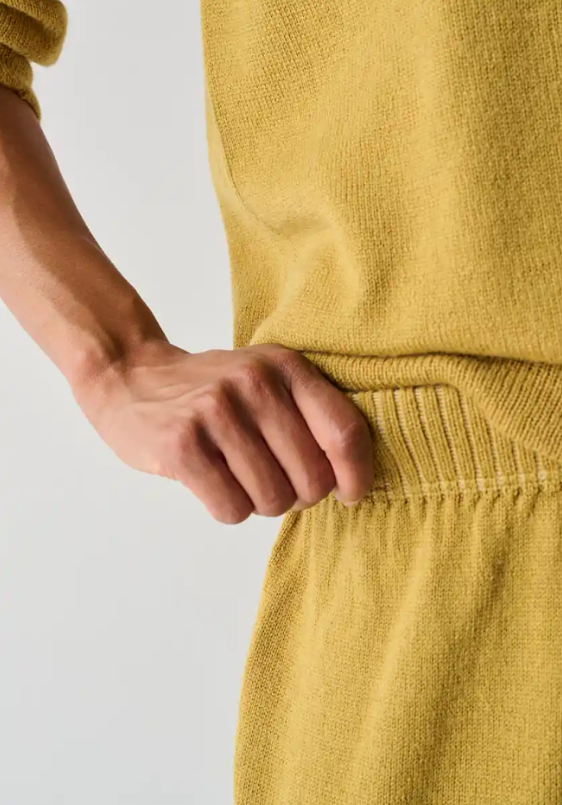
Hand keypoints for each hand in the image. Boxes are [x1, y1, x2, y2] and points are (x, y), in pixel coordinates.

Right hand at [73, 340, 373, 523]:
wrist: (131, 378)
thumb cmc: (213, 393)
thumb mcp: (266, 380)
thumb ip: (311, 416)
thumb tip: (350, 482)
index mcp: (285, 366)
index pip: (344, 432)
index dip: (356, 475)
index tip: (349, 494)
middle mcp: (254, 383)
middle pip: (311, 479)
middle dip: (299, 496)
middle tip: (275, 483)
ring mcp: (215, 411)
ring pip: (272, 500)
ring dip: (260, 503)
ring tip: (238, 477)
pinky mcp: (181, 445)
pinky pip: (231, 508)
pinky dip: (228, 508)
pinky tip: (212, 483)